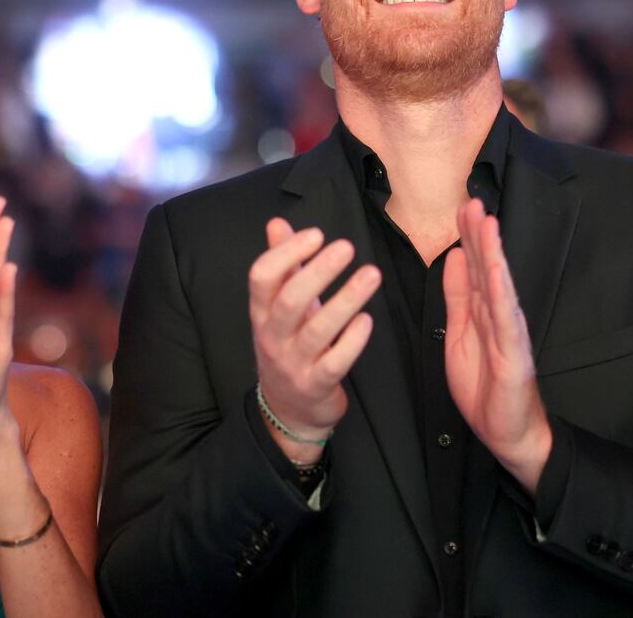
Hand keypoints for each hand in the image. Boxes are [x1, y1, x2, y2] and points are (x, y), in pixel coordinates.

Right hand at [249, 217, 379, 461]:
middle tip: (346, 247)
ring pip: (317, 330)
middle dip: (318, 271)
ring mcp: (293, 363)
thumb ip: (281, 265)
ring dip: (346, 300)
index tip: (316, 234)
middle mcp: (272, 336)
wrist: (289, 409)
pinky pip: (335, 362)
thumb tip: (277, 223)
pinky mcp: (316, 385)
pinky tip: (367, 319)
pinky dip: (352, 340)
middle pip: (289, 300)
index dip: (286, 253)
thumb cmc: (289, 346)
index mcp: (261, 313)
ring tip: (371, 275)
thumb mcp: (279, 307)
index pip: (261, 277)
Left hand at [442, 199, 552, 493]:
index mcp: (483, 310)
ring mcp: (509, 333)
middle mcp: (499, 316)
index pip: (475, 267)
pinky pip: (506, 321)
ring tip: (487, 225)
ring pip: (499, 287)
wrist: (506, 431)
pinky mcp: (515, 354)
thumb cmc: (484, 385)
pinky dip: (502, 294)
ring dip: (493, 255)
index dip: (469, 237)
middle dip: (480, 235)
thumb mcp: (459, 333)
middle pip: (488, 269)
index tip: (463, 206)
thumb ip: (457, 296)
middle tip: (473, 201)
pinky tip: (497, 272)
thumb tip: (453, 257)